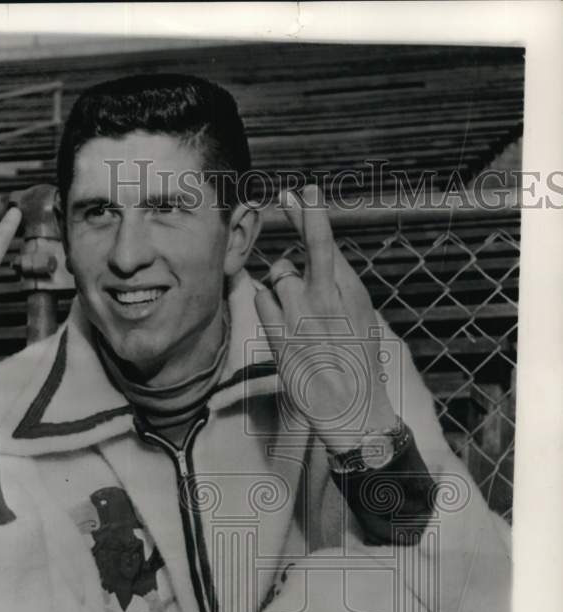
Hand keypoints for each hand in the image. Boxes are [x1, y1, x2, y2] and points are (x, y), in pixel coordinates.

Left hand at [254, 185, 395, 451]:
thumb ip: (340, 285)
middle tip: (288, 199)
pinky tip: (283, 322)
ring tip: (299, 315)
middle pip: (302, 252)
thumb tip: (320, 257)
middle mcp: (326, 299)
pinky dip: (268, 305)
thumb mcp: (362, 318)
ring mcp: (300, 318)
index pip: (327, 245)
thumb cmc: (358, 364)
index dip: (312, 216)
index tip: (304, 191)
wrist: (351, 408)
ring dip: (282, 288)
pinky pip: (262, 302)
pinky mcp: (280, 337)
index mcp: (350, 293)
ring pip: (278, 279)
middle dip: (299, 221)